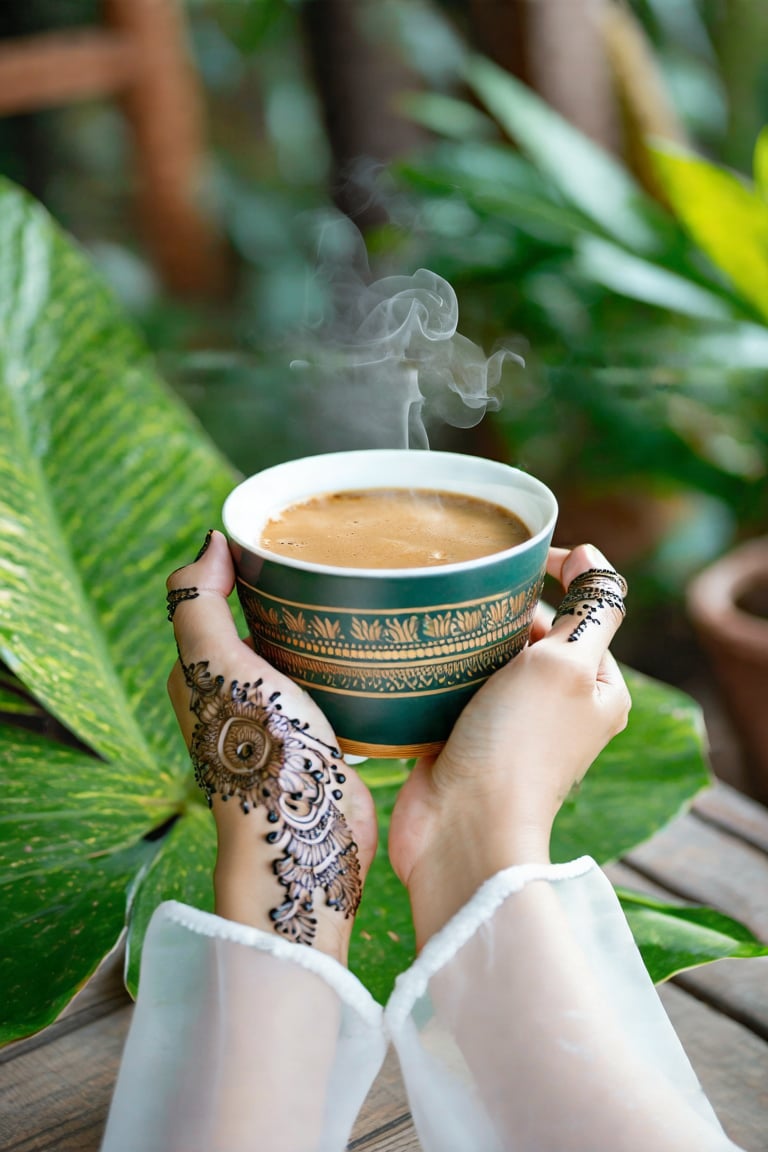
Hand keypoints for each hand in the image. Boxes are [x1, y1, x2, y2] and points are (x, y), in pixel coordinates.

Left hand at [166, 531, 376, 964]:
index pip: (222, 598)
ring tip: (369, 595)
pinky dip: (353, 663)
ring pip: (305, 652)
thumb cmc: (258, 751)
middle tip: (343, 561)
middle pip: (269, 622)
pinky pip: (336, 684)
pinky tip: (382, 647)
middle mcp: (239, 693)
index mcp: (202, 671)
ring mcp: (283, 717)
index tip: (295, 540)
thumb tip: (210, 542)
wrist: (307, 835)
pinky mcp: (324, 737)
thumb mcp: (215, 661)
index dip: (251, 565)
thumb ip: (197, 600)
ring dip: (330, 628)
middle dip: (299, 592)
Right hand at [388, 543, 630, 948]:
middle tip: (467, 591)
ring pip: (487, 656)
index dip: (557, 575)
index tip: (516, 559)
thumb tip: (592, 558)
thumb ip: (590, 609)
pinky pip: (452, 686)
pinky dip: (438, 667)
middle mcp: (558, 707)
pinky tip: (417, 649)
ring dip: (465, 636)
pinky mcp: (462, 736)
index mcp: (598, 689)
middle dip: (502, 607)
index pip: (585, 613)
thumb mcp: (568, 664)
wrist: (462, 827)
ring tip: (436, 614)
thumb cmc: (521, 744)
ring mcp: (508, 724)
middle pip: (532, 631)